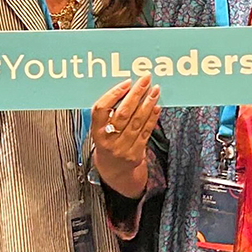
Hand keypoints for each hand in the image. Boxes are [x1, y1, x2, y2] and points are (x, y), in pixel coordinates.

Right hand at [91, 75, 160, 197]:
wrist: (113, 170)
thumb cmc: (107, 142)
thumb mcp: (100, 130)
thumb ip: (107, 113)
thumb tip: (126, 88)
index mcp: (95, 131)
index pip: (100, 110)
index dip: (113, 95)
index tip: (126, 83)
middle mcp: (108, 140)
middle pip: (122, 113)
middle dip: (136, 94)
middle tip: (145, 80)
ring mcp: (122, 148)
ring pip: (137, 122)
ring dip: (148, 103)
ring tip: (155, 90)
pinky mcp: (135, 154)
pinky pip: (146, 132)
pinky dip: (152, 118)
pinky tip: (156, 107)